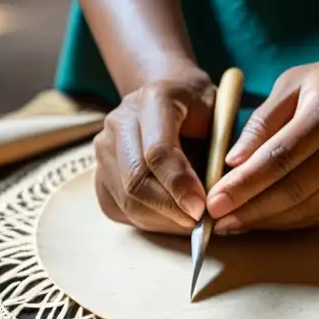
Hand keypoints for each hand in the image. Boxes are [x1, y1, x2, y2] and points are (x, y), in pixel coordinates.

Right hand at [94, 69, 214, 233]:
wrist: (171, 96)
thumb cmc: (202, 111)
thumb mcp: (219, 119)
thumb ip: (218, 153)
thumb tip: (215, 200)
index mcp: (153, 99)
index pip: (157, 151)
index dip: (179, 185)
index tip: (201, 209)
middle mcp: (119, 120)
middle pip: (134, 179)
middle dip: (169, 208)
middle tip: (198, 222)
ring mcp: (103, 147)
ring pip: (125, 199)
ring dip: (160, 219)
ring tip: (188, 222)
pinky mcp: (99, 173)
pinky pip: (118, 208)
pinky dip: (147, 221)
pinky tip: (170, 218)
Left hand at [206, 60, 318, 232]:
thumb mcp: (293, 83)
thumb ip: (262, 122)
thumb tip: (231, 162)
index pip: (281, 156)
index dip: (244, 183)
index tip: (214, 199)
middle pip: (293, 189)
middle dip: (249, 209)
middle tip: (215, 219)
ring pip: (305, 209)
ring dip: (264, 221)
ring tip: (231, 223)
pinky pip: (318, 215)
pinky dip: (286, 221)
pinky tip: (260, 219)